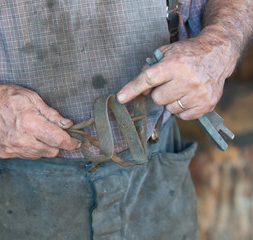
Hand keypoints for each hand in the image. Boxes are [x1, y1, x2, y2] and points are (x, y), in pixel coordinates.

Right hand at [0, 82, 80, 158]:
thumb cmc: (4, 96)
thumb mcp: (31, 97)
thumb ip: (51, 113)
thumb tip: (67, 124)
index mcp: (30, 124)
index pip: (58, 140)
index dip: (71, 143)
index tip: (76, 142)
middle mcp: (21, 141)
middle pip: (51, 151)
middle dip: (56, 144)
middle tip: (55, 134)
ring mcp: (11, 149)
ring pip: (38, 156)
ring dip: (43, 147)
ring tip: (37, 133)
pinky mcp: (3, 153)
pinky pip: (24, 156)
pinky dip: (29, 149)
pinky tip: (24, 137)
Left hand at [117, 31, 237, 119]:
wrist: (218, 54)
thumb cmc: (186, 54)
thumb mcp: (166, 52)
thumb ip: (149, 69)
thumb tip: (139, 90)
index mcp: (174, 63)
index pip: (148, 79)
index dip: (132, 89)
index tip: (120, 98)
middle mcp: (187, 79)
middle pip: (157, 99)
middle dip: (159, 92)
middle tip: (170, 82)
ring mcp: (198, 93)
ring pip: (169, 109)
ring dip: (171, 101)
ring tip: (182, 87)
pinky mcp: (207, 104)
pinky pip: (182, 116)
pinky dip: (182, 108)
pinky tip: (189, 95)